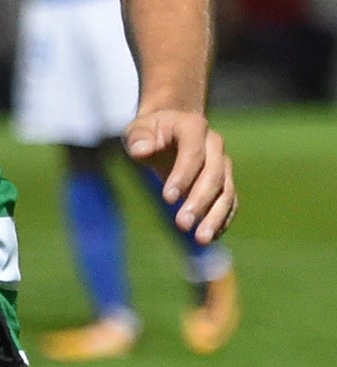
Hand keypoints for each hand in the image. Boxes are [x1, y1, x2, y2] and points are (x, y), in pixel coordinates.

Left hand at [125, 109, 237, 243]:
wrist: (170, 130)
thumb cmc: (150, 131)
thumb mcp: (138, 130)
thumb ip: (139, 138)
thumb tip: (142, 151)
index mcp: (194, 127)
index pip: (193, 153)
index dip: (183, 176)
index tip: (167, 199)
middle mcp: (214, 145)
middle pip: (213, 176)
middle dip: (198, 202)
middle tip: (182, 225)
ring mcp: (223, 164)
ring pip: (226, 192)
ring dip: (215, 217)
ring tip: (201, 239)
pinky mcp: (226, 181)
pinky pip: (229, 202)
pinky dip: (222, 219)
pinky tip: (211, 236)